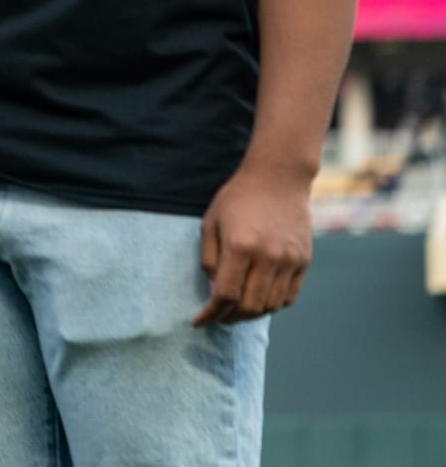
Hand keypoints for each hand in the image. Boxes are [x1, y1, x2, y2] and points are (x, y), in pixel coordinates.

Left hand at [193, 165, 312, 324]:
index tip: (198, 322)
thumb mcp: (210, 223)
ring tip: (236, 311)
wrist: (278, 179)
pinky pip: (289, 297)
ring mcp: (290, 261)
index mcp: (240, 247)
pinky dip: (272, 305)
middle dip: (229, 318)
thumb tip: (213, 291)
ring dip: (251, 315)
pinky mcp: (304, 262)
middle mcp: (268, 257)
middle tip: (218, 317)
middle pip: (249, 306)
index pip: (225, 294)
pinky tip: (258, 301)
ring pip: (271, 306)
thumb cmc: (237, 199)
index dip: (210, 313)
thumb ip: (209, 259)